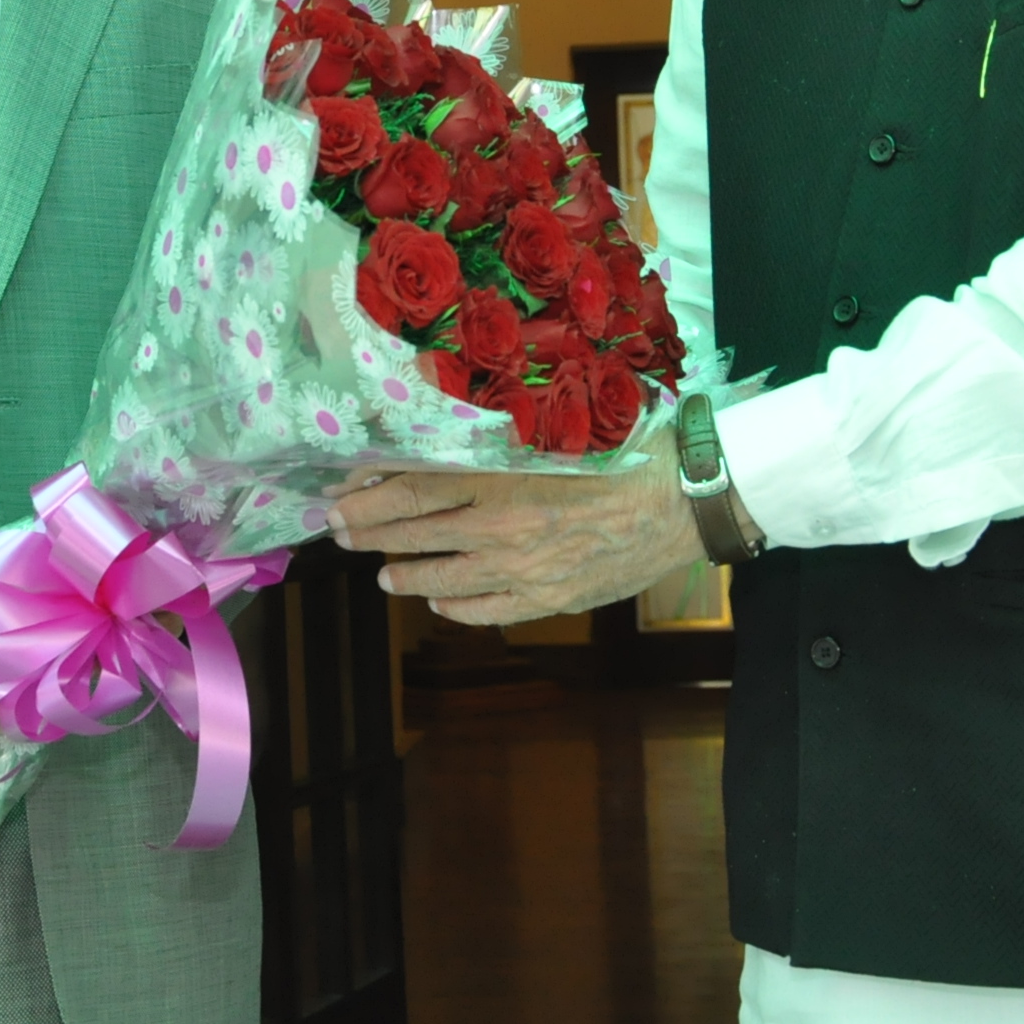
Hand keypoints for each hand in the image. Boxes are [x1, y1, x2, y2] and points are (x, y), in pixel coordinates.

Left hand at [326, 443, 705, 625]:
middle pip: (419, 533)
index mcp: (500, 476)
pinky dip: (457, 609)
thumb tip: (435, 413)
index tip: (337, 497)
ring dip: (408, 575)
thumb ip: (494, 428)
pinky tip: (440, 603)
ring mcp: (527, 570)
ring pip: (447, 578)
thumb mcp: (554, 422)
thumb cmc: (625, 444)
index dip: (369, 496)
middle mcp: (503, 527)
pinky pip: (490, 610)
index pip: (413, 489)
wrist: (686, 496)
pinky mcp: (553, 599)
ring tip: (382, 575)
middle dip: (371, 534)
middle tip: (339, 534)